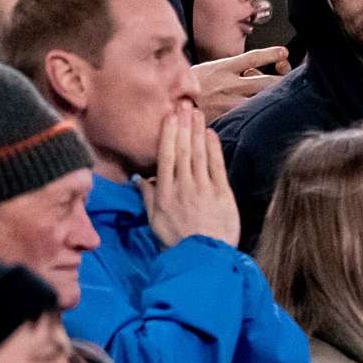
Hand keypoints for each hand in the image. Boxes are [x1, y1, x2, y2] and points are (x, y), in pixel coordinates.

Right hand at [143, 104, 242, 249]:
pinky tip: (211, 134)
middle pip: (183, 151)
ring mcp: (203, 188)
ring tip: (197, 114)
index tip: (170, 117)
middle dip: (183, 126)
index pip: (166, 157)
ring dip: (198, 132)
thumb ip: (148, 197)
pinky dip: (214, 148)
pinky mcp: (222, 193)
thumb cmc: (176, 240)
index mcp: (164, 193)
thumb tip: (140, 178)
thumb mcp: (154, 221)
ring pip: (199, 154)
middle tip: (184, 106)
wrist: (203, 257)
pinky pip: (216, 166)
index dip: (169, 135)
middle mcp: (183, 187)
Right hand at [190, 48, 286, 122]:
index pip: (252, 58)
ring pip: (261, 100)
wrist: (167, 105)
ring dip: (276, 98)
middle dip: (283, 81)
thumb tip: (255, 68)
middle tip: (295, 80)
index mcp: (222, 68)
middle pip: (265, 81)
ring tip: (290, 98)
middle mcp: (228, 84)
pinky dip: (260, 114)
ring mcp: (228, 102)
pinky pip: (248, 115)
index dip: (271, 55)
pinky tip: (271, 116)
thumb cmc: (186, 86)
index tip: (285, 52)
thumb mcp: (207, 69)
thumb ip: (231, 68)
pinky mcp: (225, 118)